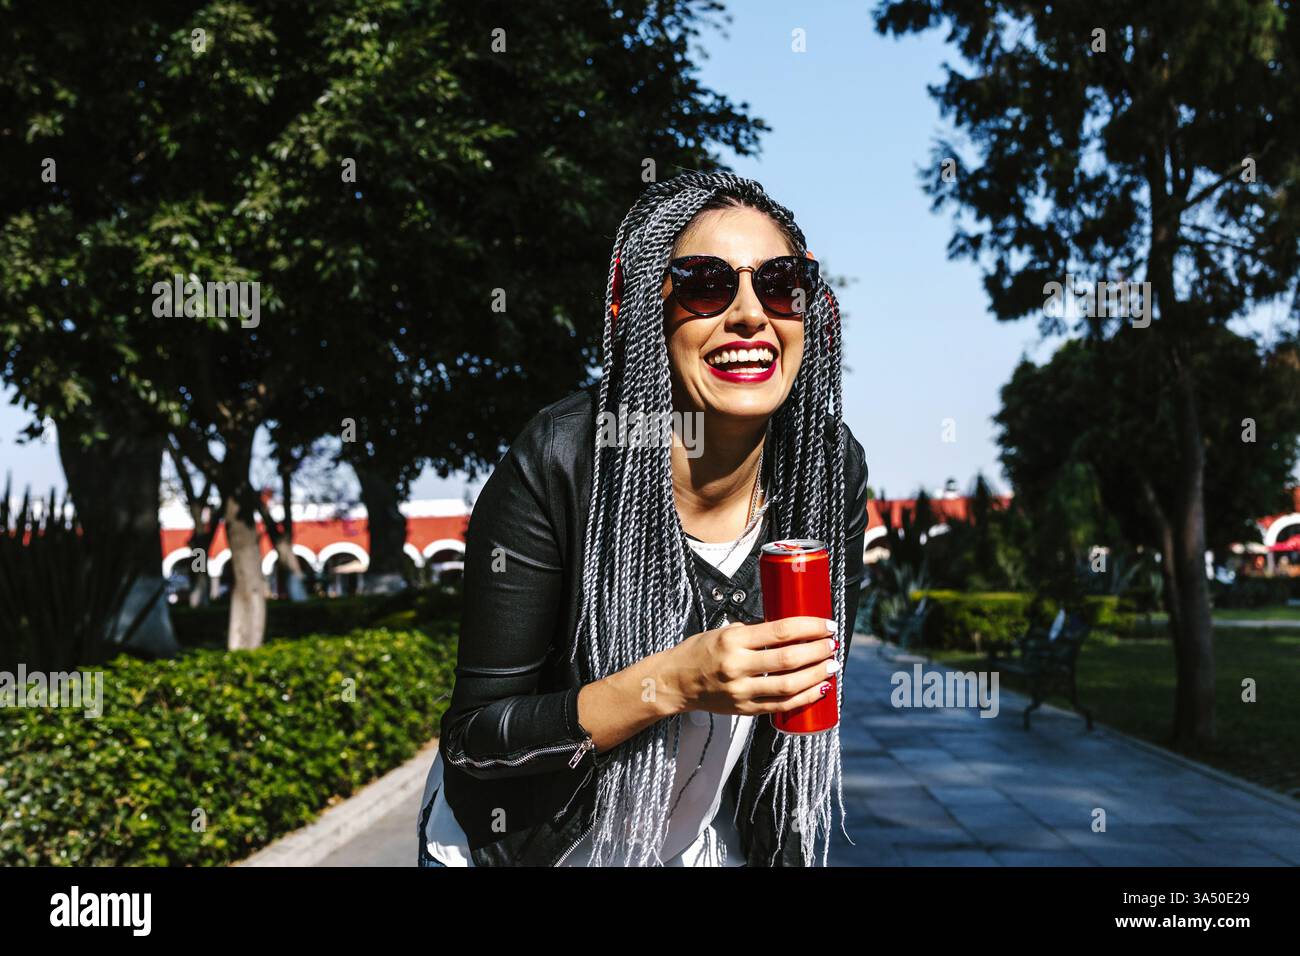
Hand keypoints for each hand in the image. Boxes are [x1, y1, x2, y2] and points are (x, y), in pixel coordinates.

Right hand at [656, 616, 839, 716]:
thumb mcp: (723, 632)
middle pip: (789, 659)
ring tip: (831, 666)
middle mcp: (737, 666)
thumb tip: (789, 630)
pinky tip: (819, 689)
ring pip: (789, 685)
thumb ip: (753, 632)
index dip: (809, 628)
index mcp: (733, 641)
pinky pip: (781, 706)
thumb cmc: (699, 652)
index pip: (780, 631)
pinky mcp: (744, 709)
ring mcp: (741, 691)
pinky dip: (804, 698)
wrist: (675, 682)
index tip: (827, 625)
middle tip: (832, 645)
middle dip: (817, 651)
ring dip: (816, 675)